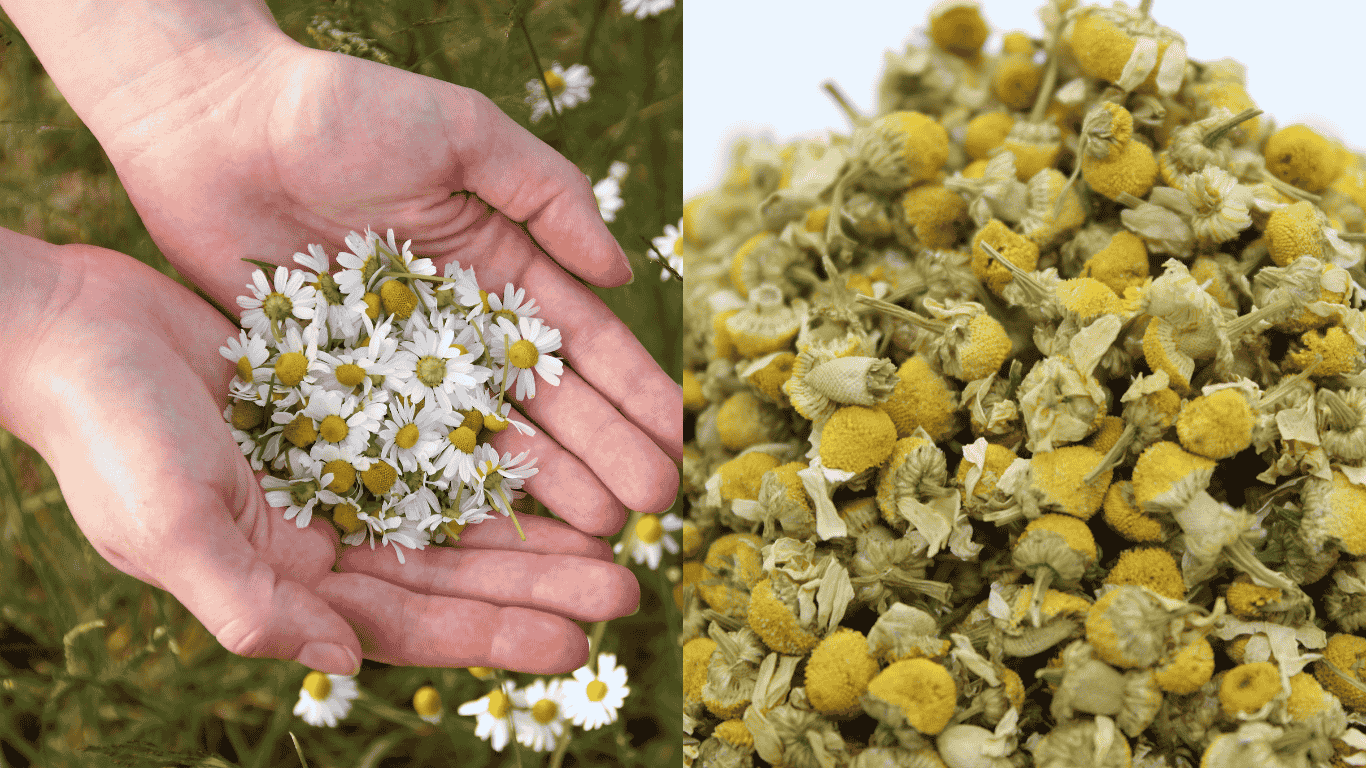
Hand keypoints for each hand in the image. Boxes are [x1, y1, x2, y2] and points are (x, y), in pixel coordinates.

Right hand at [0, 236, 639, 673]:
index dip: (494, 635)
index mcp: (288, 577)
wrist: (72, 327)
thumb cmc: (106, 433)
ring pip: (458, 505)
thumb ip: (253, 605)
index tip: (577, 644)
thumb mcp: (170, 527)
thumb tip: (345, 661)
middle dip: (538, 583)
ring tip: (615, 530)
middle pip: (454, 570)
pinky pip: (441, 432)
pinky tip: (554, 447)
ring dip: (533, 521)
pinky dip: (495, 446)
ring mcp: (340, 468)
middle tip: (626, 588)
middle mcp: (324, 532)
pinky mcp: (348, 404)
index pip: (412, 621)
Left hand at [93, 34, 680, 536]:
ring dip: (546, 484)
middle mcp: (460, 327)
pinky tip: (492, 531)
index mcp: (500, 265)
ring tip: (597, 532)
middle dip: (606, 451)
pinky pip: (401, 450)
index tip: (675, 434)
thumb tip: (622, 271)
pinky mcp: (337, 390)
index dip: (632, 388)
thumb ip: (547, 195)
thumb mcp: (464, 132)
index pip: (583, 339)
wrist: (211, 124)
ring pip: (486, 437)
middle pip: (547, 402)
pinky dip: (446, 491)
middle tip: (652, 506)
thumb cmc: (342, 110)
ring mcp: (401, 366)